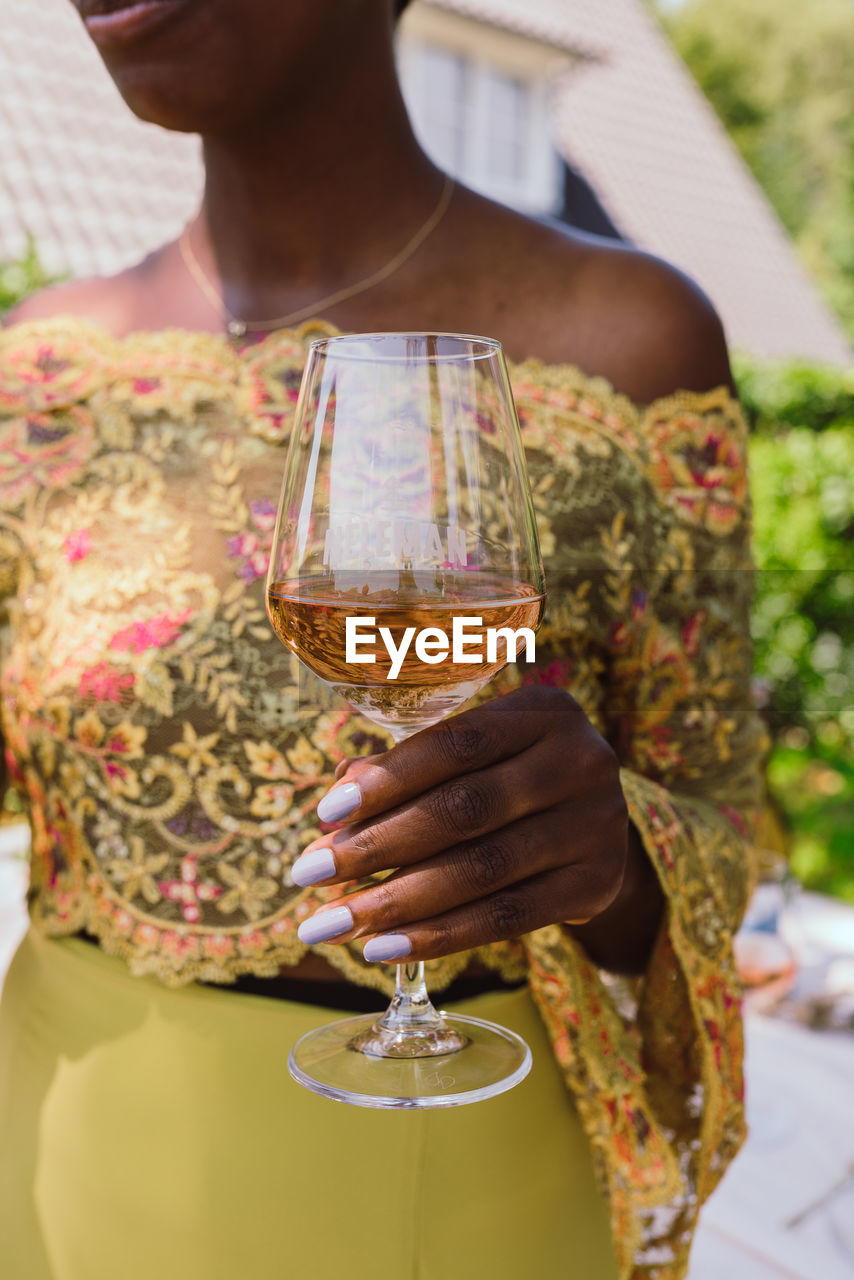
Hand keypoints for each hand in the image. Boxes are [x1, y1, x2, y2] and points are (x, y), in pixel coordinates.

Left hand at [292, 686, 630, 963]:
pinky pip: (509, 917)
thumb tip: (332, 817)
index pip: (456, 744)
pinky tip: (385, 949)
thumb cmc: (507, 777)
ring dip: (397, 902)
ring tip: (334, 923)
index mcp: (544, 711)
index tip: (325, 815)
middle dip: (378, 847)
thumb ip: (402, 771)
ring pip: (483, 870)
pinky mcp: (599, 883)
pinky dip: (440, 936)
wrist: (591, 824)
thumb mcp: (469, 756)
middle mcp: (582, 760)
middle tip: (309, 874)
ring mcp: (598, 823)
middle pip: (465, 809)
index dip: (388, 780)